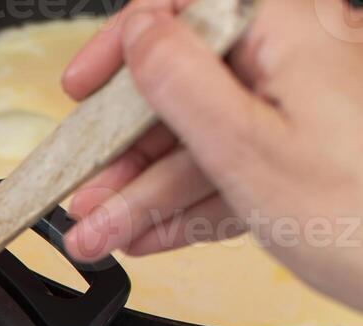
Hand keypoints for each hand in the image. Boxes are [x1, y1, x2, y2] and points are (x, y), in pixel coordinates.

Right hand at [60, 0, 362, 311]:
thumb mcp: (248, 148)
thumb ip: (182, 83)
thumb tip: (140, 33)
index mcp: (289, 31)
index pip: (185, 6)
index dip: (123, 45)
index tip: (81, 86)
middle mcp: (299, 61)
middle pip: (185, 88)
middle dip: (122, 152)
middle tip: (82, 194)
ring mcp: (306, 114)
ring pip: (202, 142)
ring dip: (142, 194)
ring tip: (99, 236)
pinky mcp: (309, 164)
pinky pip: (232, 173)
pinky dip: (187, 207)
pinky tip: (146, 238)